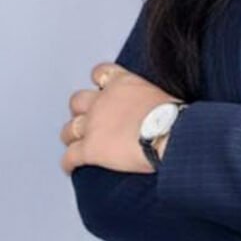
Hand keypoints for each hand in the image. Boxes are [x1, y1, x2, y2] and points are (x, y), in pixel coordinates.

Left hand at [59, 61, 182, 175]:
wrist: (168, 131)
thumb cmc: (171, 115)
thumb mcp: (159, 94)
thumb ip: (144, 96)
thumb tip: (151, 107)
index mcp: (122, 82)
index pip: (101, 73)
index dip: (99, 81)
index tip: (102, 88)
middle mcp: (102, 100)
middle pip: (77, 101)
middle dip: (81, 110)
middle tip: (90, 119)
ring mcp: (93, 125)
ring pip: (69, 129)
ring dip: (73, 136)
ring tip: (77, 143)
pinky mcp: (90, 149)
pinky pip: (69, 157)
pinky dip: (69, 163)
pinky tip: (71, 167)